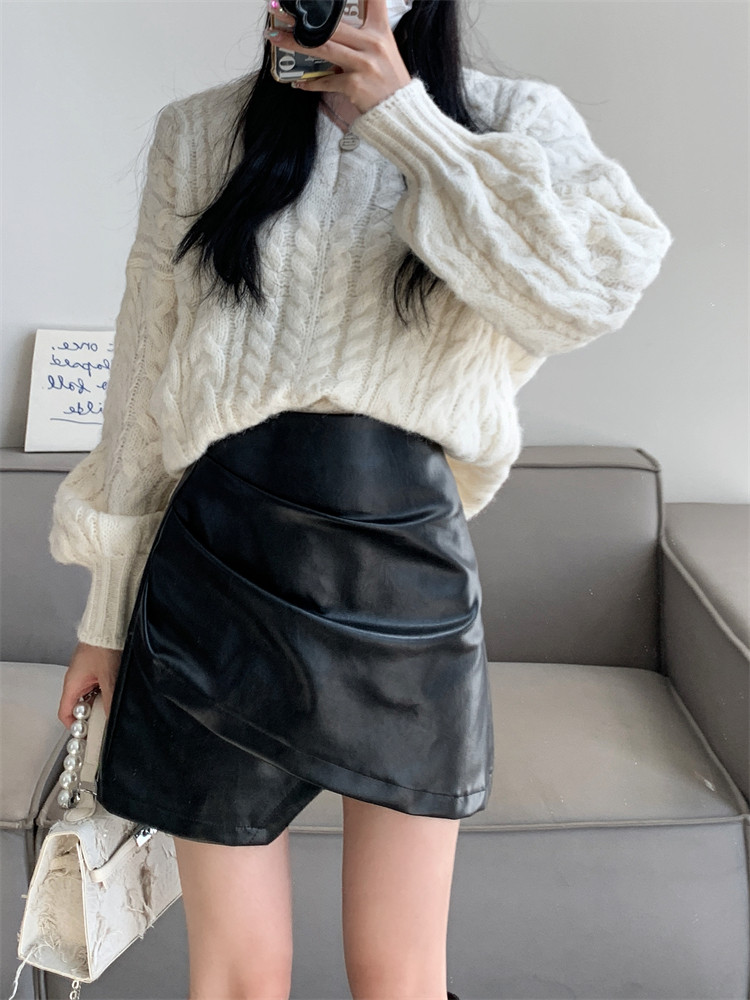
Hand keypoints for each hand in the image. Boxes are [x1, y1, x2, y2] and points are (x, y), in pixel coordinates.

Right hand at [58, 641, 121, 726]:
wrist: (109, 627)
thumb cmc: (103, 646)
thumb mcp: (109, 678)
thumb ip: (110, 700)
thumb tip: (111, 718)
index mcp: (72, 684)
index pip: (65, 713)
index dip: (74, 726)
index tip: (86, 733)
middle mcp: (76, 680)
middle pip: (79, 706)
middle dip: (91, 715)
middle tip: (104, 721)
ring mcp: (86, 674)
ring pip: (90, 696)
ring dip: (100, 702)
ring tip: (112, 706)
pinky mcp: (96, 668)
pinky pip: (98, 686)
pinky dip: (105, 692)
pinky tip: (116, 692)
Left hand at [264, 0, 411, 112]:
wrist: (400, 113)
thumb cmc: (390, 83)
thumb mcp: (385, 52)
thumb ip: (364, 38)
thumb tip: (334, 30)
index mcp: (381, 31)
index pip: (373, 0)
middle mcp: (372, 44)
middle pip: (332, 24)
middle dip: (303, 18)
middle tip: (279, 10)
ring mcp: (363, 64)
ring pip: (323, 47)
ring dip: (294, 42)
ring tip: (275, 36)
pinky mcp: (355, 84)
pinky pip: (326, 80)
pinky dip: (311, 82)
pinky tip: (299, 82)